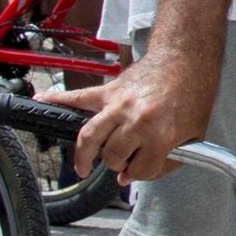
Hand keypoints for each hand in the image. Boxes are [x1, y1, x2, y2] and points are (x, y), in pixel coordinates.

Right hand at [43, 46, 217, 181]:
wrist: (186, 58)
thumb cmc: (193, 96)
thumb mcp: (195, 134)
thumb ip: (168, 161)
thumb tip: (129, 177)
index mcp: (161, 133)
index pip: (140, 170)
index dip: (142, 172)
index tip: (141, 168)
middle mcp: (136, 120)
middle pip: (112, 156)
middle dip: (118, 162)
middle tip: (123, 159)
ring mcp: (119, 105)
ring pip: (90, 138)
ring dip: (85, 155)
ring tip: (84, 166)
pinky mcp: (109, 91)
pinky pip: (78, 98)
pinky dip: (57, 100)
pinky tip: (41, 101)